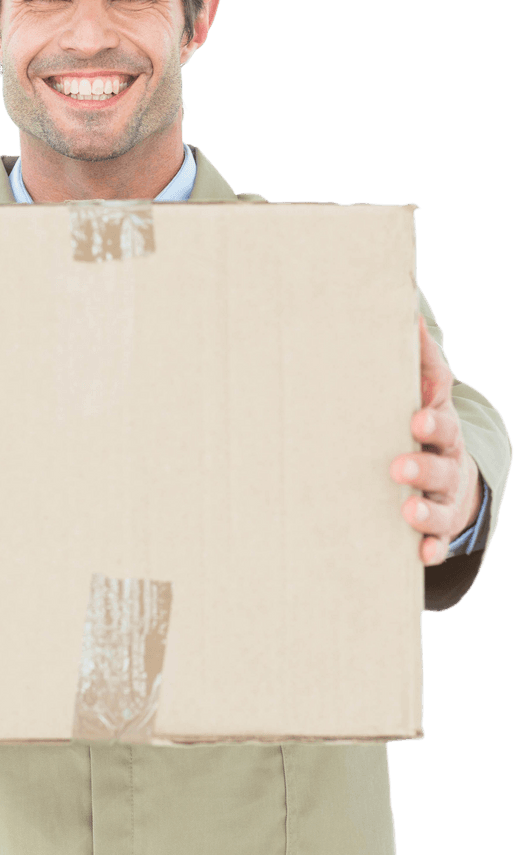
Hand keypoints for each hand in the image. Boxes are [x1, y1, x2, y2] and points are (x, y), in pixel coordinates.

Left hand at [390, 314, 482, 565]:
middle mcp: (447, 462)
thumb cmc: (428, 424)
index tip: (416, 418)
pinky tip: (420, 554)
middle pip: (440, 463)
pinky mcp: (438, 526)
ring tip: (406, 510)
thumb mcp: (427, 389)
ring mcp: (444, 496)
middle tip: (399, 465)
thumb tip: (405, 300)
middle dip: (422, 464)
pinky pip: (436, 539)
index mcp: (440, 427)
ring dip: (424, 509)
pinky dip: (429, 546)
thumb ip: (420, 356)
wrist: (454, 476)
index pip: (440, 420)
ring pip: (437, 504)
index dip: (431, 421)